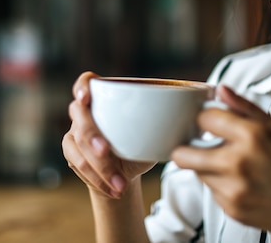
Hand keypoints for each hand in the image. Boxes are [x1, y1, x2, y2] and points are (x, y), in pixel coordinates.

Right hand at [62, 72, 155, 198]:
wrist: (127, 171)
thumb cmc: (142, 141)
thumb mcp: (155, 128)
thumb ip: (164, 116)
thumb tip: (199, 102)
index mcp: (104, 97)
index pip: (86, 82)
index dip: (82, 86)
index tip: (86, 96)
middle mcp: (85, 111)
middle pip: (80, 117)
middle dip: (91, 135)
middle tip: (106, 151)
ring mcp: (75, 131)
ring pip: (78, 146)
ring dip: (99, 167)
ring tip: (120, 185)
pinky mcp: (71, 152)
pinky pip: (77, 164)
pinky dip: (97, 179)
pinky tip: (114, 188)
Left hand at [171, 84, 270, 242]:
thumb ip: (245, 107)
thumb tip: (219, 89)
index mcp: (252, 135)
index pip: (203, 119)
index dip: (206, 118)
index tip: (212, 122)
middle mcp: (237, 162)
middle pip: (182, 154)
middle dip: (188, 146)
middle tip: (201, 144)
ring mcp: (232, 189)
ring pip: (196, 172)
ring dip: (207, 166)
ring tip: (233, 164)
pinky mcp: (231, 209)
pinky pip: (211, 191)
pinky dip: (220, 184)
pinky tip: (243, 182)